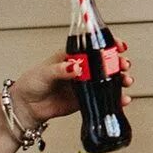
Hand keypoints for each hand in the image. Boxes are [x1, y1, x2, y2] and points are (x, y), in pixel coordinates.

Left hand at [10, 45, 134, 123]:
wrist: (26, 107)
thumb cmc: (32, 84)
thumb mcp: (45, 73)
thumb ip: (60, 70)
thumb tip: (76, 67)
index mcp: (73, 57)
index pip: (94, 47)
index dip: (109, 45)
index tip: (119, 46)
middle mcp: (83, 70)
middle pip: (107, 63)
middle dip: (119, 62)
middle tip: (123, 65)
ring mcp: (86, 85)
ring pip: (109, 80)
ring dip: (121, 79)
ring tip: (126, 81)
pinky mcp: (87, 100)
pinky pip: (105, 99)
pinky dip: (116, 99)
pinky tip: (123, 99)